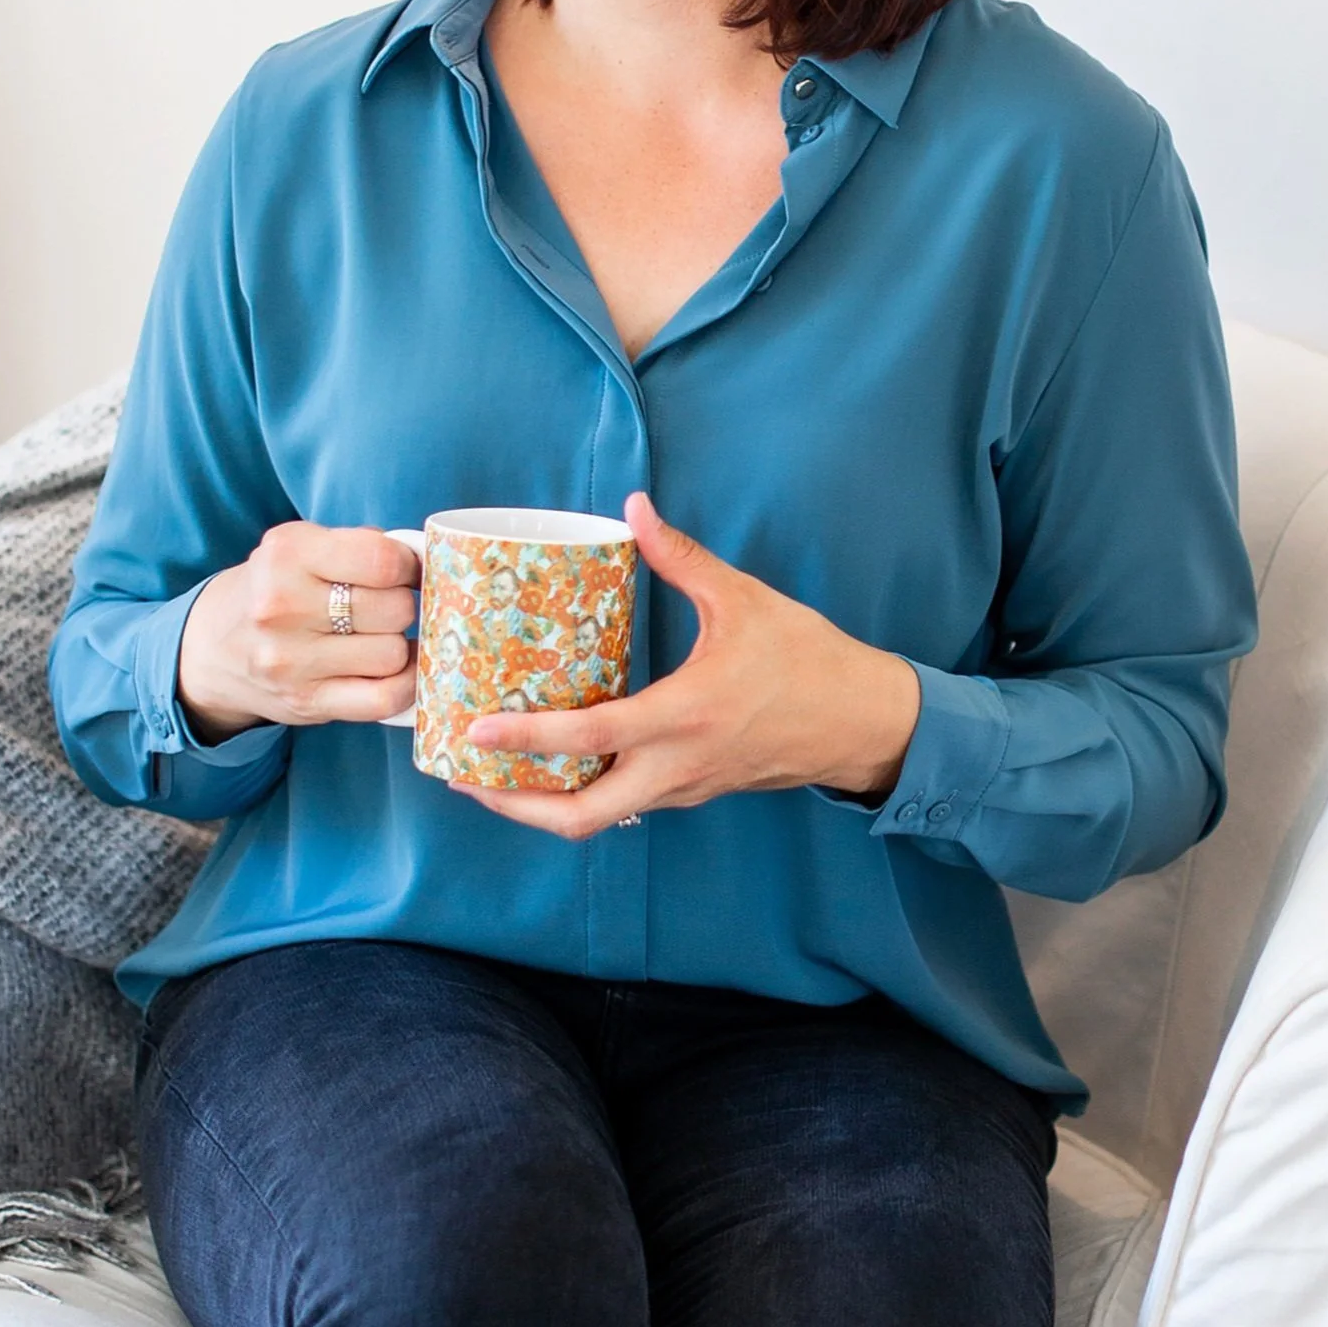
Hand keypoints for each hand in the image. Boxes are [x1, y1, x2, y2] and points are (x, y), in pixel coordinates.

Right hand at [176, 522, 420, 741]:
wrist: (211, 649)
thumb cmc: (274, 588)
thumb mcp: (300, 546)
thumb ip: (360, 545)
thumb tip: (424, 561)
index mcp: (287, 554)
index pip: (382, 560)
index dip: (408, 566)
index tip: (405, 571)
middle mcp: (283, 606)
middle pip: (393, 609)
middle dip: (402, 605)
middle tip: (386, 605)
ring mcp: (292, 661)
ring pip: (392, 654)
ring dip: (398, 645)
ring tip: (379, 636)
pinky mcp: (306, 702)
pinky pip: (384, 699)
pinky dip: (404, 685)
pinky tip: (396, 669)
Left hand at [457, 492, 920, 838]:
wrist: (863, 721)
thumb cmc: (808, 658)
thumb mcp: (743, 599)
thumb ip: (681, 556)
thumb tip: (635, 507)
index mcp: (683, 716)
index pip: (588, 738)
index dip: (525, 738)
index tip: (475, 730)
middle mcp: (676, 766)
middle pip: (579, 818)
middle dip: (513, 804)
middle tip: (463, 773)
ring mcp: (683, 787)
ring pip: (598, 819)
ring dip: (542, 804)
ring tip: (492, 771)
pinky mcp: (692, 791)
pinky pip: (624, 804)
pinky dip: (581, 793)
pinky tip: (556, 763)